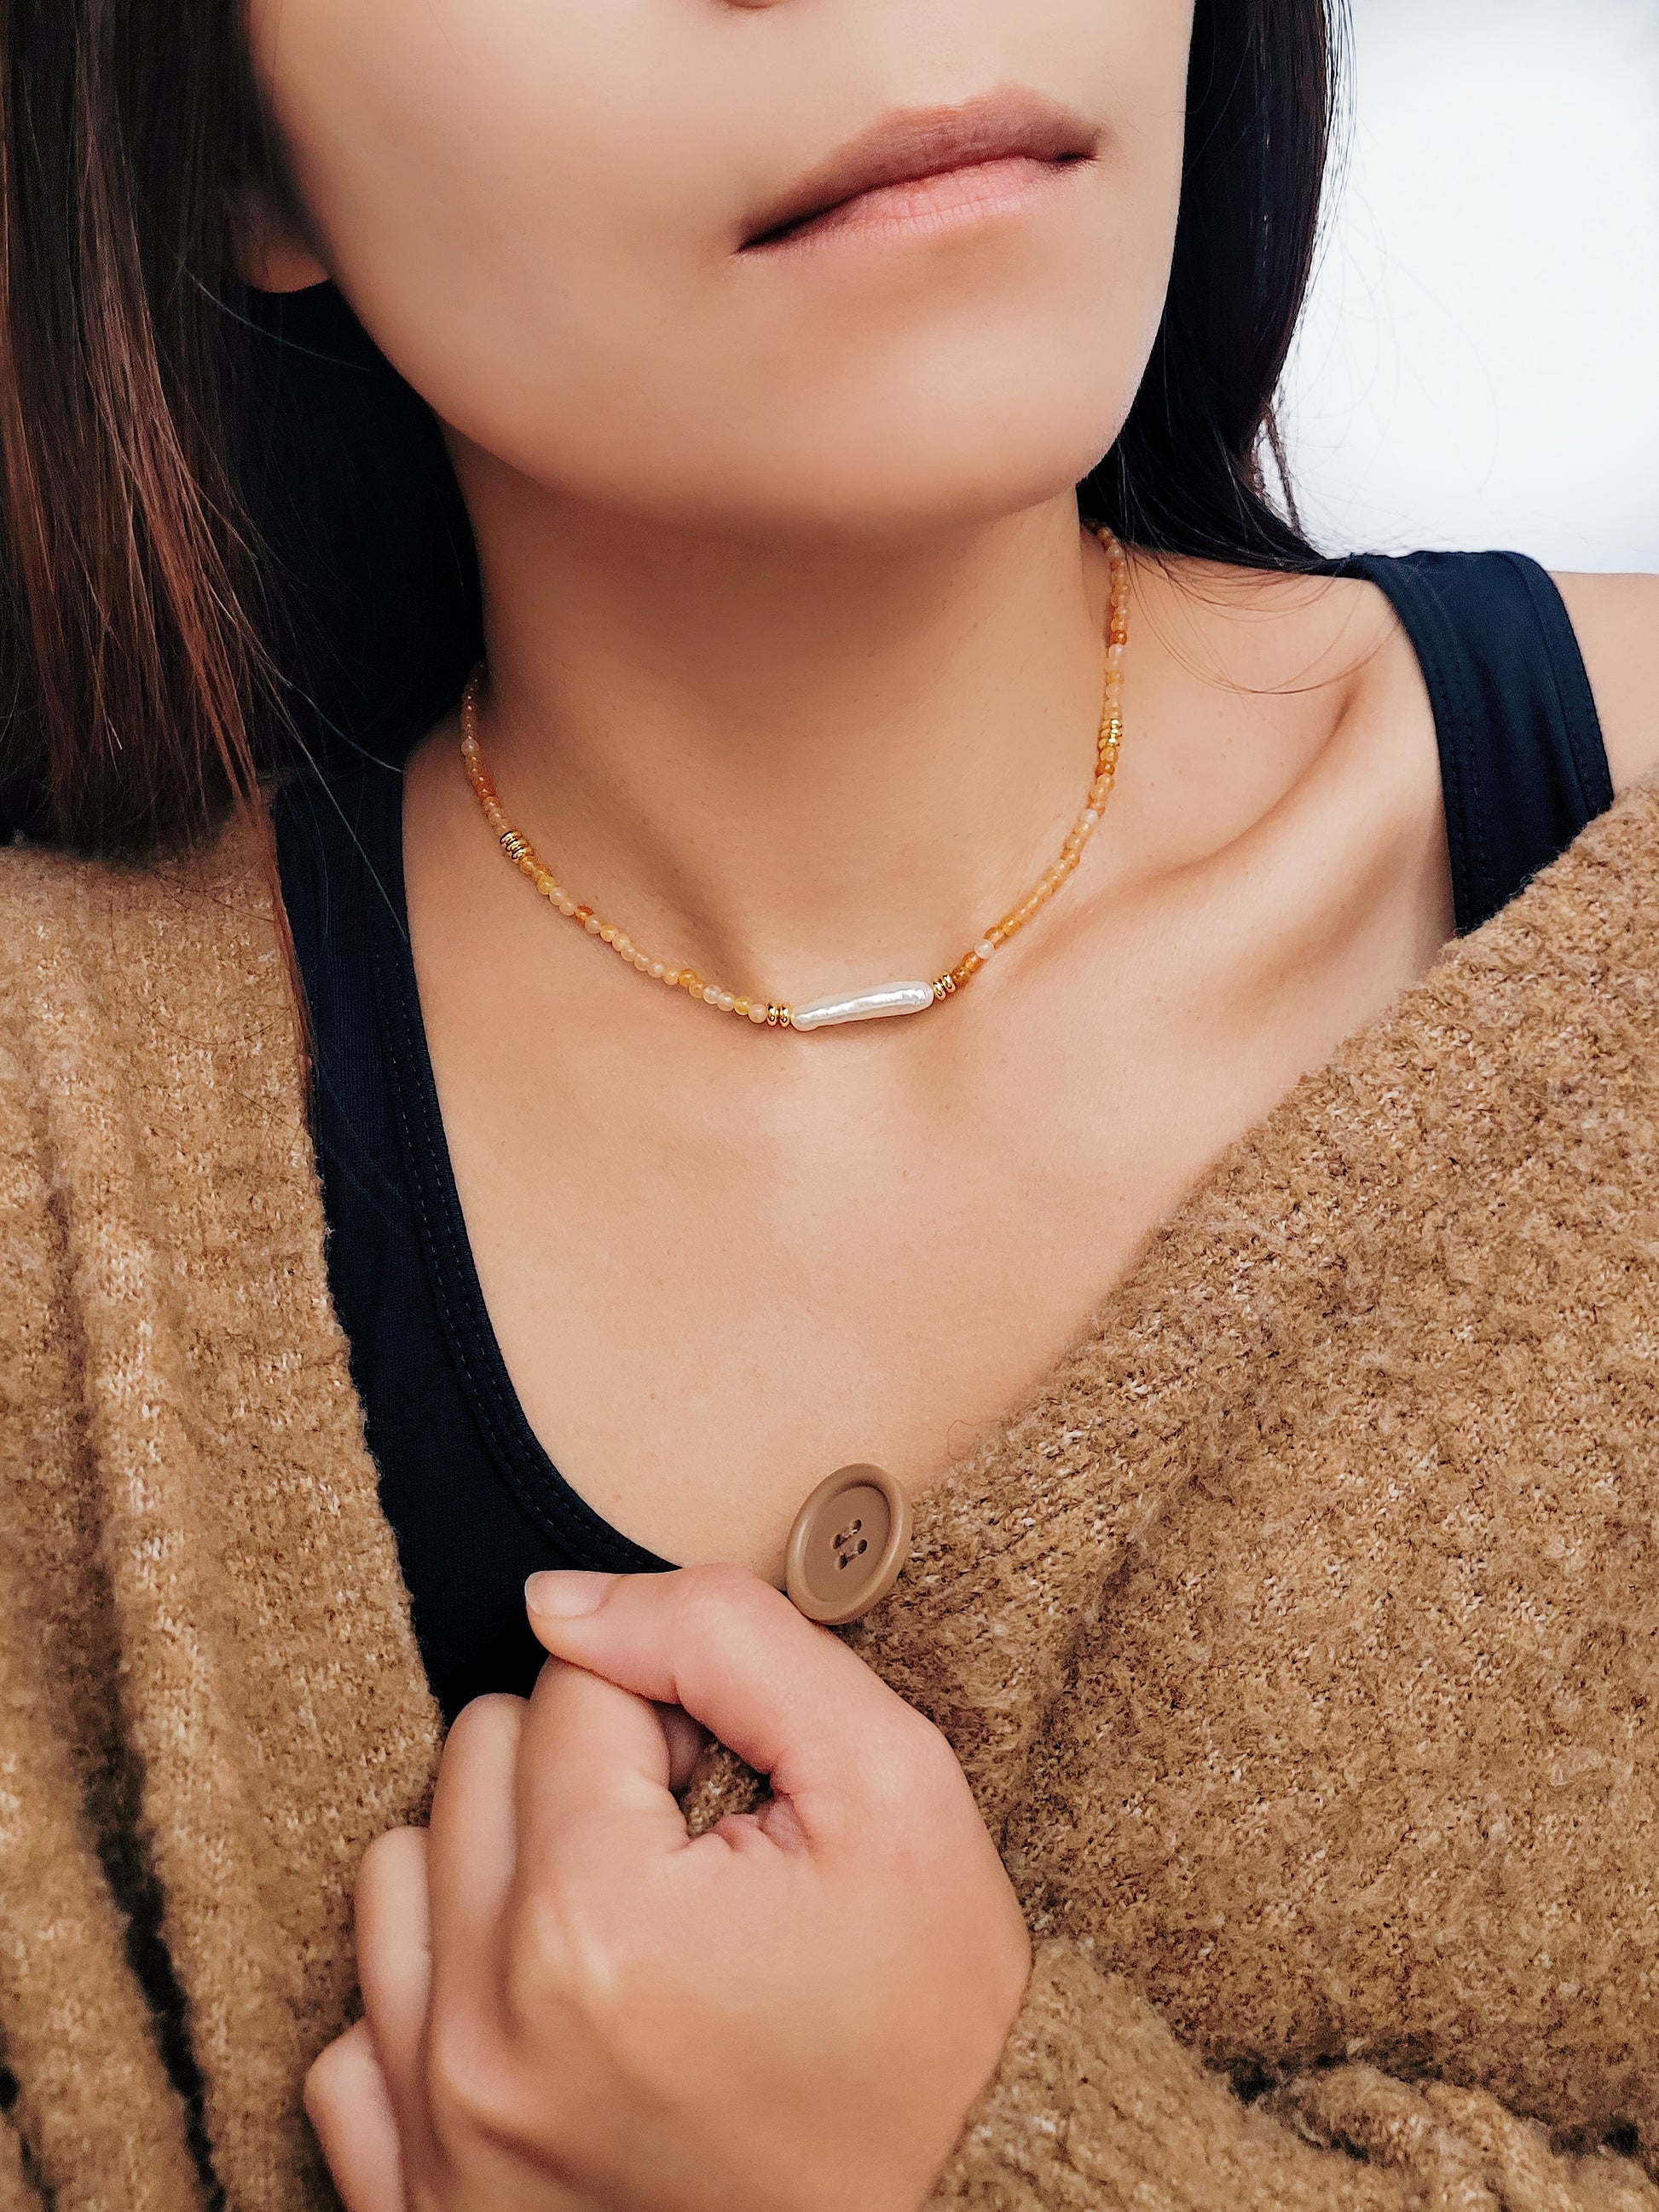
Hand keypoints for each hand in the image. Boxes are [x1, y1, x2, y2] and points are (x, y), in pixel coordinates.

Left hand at [305, 1563, 1031, 2211]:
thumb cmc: (937, 2019)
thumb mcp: (892, 1785)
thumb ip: (725, 1639)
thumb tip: (560, 1601)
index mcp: (594, 1926)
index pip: (569, 1686)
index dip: (675, 1716)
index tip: (738, 1799)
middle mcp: (486, 2041)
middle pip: (474, 1765)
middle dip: (587, 1778)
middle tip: (696, 1863)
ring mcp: (444, 2141)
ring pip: (400, 1877)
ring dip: (502, 1871)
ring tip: (624, 1929)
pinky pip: (352, 2045)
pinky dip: (437, 2005)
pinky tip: (546, 2019)